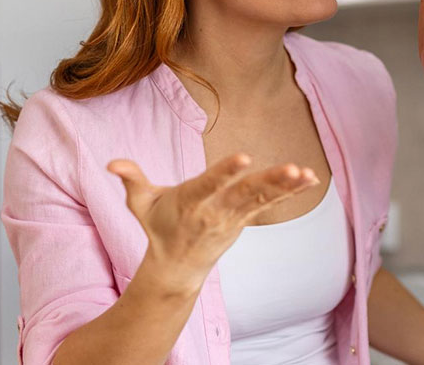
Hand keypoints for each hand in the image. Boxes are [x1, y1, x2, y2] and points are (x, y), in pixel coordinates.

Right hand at [107, 154, 318, 293]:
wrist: (177, 267)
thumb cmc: (159, 227)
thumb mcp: (140, 204)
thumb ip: (131, 180)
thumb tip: (112, 163)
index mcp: (190, 202)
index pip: (209, 184)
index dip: (225, 171)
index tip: (243, 157)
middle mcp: (215, 210)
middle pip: (244, 193)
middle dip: (268, 182)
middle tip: (291, 169)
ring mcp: (234, 217)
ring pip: (261, 199)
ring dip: (284, 186)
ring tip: (304, 172)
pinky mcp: (246, 219)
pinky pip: (271, 204)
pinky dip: (291, 192)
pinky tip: (311, 178)